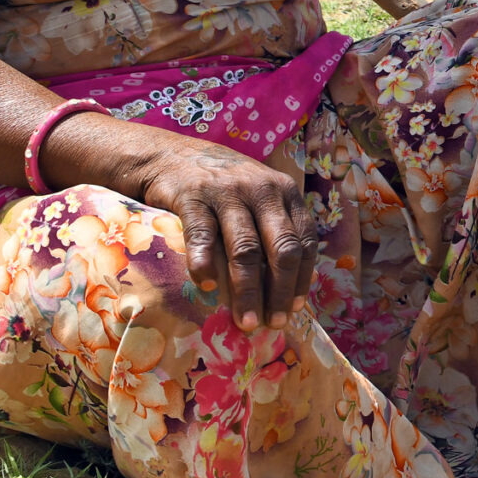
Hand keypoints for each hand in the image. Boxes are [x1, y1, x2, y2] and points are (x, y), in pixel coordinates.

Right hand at [120, 130, 320, 331]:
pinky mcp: (193, 196)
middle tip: (274, 323)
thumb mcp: (259, 197)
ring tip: (244, 320)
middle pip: (282, 249)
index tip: (296, 309)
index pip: (306, 242)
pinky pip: (203, 236)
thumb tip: (288, 286)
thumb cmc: (222, 187)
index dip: (302, 279)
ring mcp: (228, 192)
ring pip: (245, 249)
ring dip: (247, 291)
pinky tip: (208, 288)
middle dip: (280, 291)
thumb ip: (275, 228)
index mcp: (286, 193)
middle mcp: (263, 191)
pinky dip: (206, 265)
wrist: (172, 154)